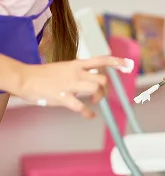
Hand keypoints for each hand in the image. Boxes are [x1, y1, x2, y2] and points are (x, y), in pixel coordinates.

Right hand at [14, 56, 131, 118]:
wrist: (25, 78)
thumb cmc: (44, 74)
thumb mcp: (64, 67)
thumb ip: (78, 70)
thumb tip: (91, 75)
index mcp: (77, 64)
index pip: (101, 60)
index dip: (116, 62)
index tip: (127, 64)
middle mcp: (76, 72)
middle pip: (102, 79)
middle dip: (106, 90)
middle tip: (101, 96)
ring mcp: (70, 84)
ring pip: (95, 89)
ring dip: (99, 98)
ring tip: (94, 103)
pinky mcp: (62, 97)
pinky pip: (80, 106)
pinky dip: (88, 113)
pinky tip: (89, 115)